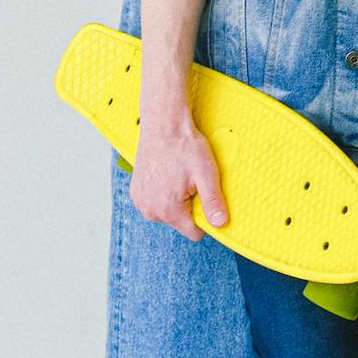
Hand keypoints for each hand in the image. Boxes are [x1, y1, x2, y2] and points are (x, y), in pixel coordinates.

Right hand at [130, 110, 227, 239]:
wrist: (162, 124)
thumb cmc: (184, 146)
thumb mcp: (206, 173)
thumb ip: (213, 202)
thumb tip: (220, 224)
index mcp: (169, 210)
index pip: (194, 233)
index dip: (205, 218)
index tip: (206, 199)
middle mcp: (151, 211)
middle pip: (180, 222)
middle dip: (190, 207)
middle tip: (192, 182)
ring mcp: (141, 202)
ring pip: (168, 213)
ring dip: (176, 200)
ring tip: (179, 176)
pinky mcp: (136, 192)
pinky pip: (156, 202)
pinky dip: (164, 193)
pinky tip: (168, 175)